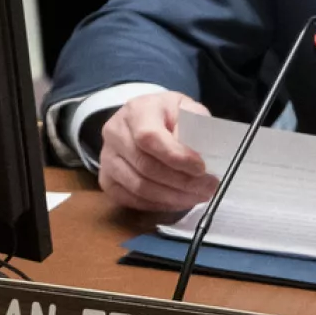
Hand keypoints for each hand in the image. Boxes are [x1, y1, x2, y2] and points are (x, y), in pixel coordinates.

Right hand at [99, 92, 220, 212]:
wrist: (143, 120)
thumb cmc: (169, 115)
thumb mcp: (186, 109)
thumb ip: (194, 125)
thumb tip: (199, 153)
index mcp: (137, 110)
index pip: (150, 137)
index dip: (176, 157)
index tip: (201, 168)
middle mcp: (115, 132)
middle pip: (145, 166)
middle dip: (181, 182)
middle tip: (208, 187)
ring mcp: (107, 157)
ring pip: (139, 187)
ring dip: (172, 197)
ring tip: (198, 196)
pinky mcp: (107, 179)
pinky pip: (132, 199)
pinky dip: (158, 205)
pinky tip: (179, 201)